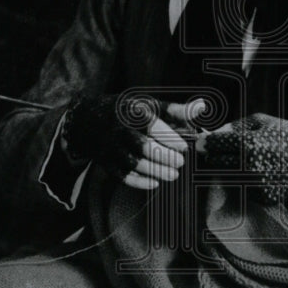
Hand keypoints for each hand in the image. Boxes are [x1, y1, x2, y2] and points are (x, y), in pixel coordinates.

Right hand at [63, 93, 206, 189]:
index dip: (170, 138)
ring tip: (174, 175)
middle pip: (143, 146)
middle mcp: (119, 130)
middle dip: (164, 157)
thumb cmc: (125, 111)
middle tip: (180, 163)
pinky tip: (155, 183)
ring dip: (155, 171)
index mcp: (131, 112)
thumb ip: (175, 109)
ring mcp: (111, 147)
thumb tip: (202, 108)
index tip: (184, 147)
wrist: (85, 120)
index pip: (152, 126)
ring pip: (134, 163)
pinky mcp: (106, 161)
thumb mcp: (148, 104)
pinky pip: (122, 175)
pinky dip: (138, 181)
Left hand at [197, 113, 287, 204]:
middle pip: (215, 163)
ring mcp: (256, 184)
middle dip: (214, 156)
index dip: (205, 143)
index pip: (214, 145)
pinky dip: (245, 180)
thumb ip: (234, 126)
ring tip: (242, 159)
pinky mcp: (263, 196)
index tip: (202, 142)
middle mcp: (249, 166)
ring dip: (228, 169)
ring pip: (227, 177)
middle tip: (218, 151)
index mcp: (247, 144)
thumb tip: (213, 134)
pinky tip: (258, 171)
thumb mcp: (262, 121)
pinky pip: (244, 188)